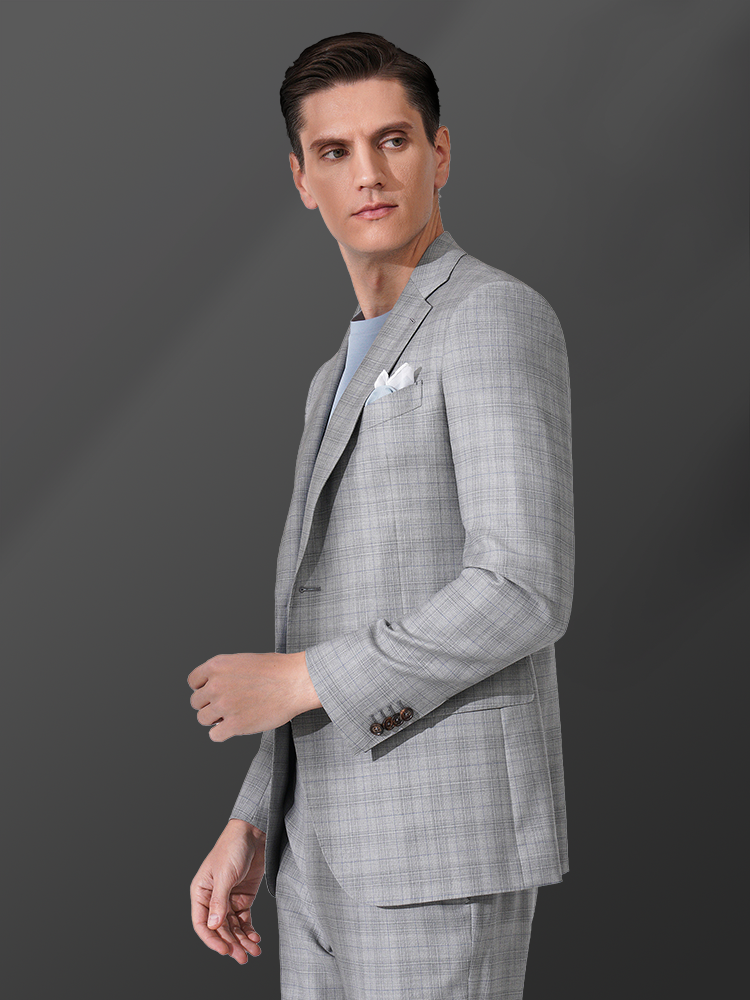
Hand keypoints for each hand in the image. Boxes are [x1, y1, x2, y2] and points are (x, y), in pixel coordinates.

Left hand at [187, 650, 321, 740]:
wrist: (296, 682)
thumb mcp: (243, 660)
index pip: (193, 681)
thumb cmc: (276, 670)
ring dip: (214, 719)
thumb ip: (224, 673)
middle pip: (196, 702)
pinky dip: (222, 733)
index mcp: (217, 666)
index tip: (212, 693)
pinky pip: (214, 736)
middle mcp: (216, 685)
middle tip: (226, 705)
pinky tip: (233, 727)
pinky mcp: (235, 725)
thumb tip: (212, 688)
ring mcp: (224, 706)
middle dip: (209, 704)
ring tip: (231, 715)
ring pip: (202, 719)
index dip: (202, 688)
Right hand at [190, 820, 265, 963]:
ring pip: (233, 928)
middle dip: (231, 944)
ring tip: (254, 952)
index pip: (202, 924)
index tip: (225, 951)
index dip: (212, 940)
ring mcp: (228, 899)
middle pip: (219, 929)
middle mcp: (213, 899)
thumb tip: (213, 926)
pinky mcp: (243, 898)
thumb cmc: (233, 847)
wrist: (253, 833)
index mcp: (201, 892)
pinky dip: (249, 930)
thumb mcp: (225, 875)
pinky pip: (244, 920)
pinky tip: (256, 938)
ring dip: (242, 940)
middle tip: (243, 957)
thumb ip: (219, 901)